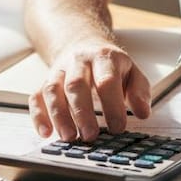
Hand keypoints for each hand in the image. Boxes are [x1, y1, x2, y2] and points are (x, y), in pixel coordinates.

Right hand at [28, 39, 150, 141]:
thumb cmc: (110, 65)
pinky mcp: (45, 81)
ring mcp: (59, 71)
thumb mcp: (132, 72)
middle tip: (90, 135)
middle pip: (76, 85)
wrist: (84, 44)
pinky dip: (38, 115)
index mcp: (104, 58)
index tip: (118, 128)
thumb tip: (144, 112)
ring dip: (59, 115)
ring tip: (68, 137)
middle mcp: (79, 61)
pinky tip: (45, 132)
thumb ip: (140, 91)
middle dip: (83, 112)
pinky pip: (36, 96)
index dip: (112, 105)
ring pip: (53, 90)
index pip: (107, 81)